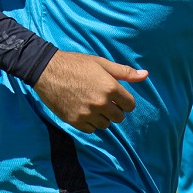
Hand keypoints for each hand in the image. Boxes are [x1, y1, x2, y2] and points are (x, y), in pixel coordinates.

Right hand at [33, 50, 147, 132]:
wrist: (47, 71)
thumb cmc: (76, 64)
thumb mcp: (102, 63)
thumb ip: (124, 72)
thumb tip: (145, 75)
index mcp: (110, 88)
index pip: (130, 105)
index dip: (125, 101)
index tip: (118, 97)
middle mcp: (101, 103)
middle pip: (119, 117)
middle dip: (115, 110)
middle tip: (105, 100)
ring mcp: (87, 114)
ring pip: (105, 124)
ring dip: (103, 117)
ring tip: (93, 105)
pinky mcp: (75, 121)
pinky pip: (91, 129)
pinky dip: (90, 122)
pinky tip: (84, 111)